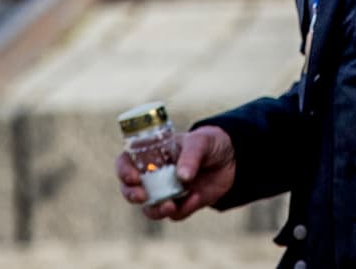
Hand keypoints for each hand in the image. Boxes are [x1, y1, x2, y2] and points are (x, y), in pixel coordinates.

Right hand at [115, 125, 236, 220]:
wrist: (232, 159)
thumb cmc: (210, 143)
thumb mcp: (201, 141)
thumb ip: (191, 156)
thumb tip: (182, 177)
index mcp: (152, 154)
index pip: (125, 162)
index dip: (123, 171)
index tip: (133, 177)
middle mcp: (154, 175)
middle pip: (129, 189)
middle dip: (131, 195)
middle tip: (143, 196)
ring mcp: (166, 192)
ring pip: (149, 208)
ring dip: (155, 210)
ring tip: (170, 205)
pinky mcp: (182, 204)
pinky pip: (176, 214)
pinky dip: (183, 209)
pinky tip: (196, 197)